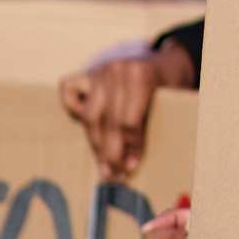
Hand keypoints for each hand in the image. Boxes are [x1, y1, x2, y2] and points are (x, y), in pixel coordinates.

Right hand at [58, 44, 194, 179]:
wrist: (164, 64)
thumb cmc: (167, 89)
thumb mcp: (170, 103)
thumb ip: (150, 125)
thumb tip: (130, 163)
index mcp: (140, 75)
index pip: (129, 121)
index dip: (130, 147)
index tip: (131, 167)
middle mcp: (116, 70)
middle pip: (107, 122)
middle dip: (111, 153)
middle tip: (114, 174)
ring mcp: (100, 71)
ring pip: (89, 116)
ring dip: (95, 144)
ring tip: (103, 165)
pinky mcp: (87, 73)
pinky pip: (68, 91)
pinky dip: (72, 108)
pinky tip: (87, 127)